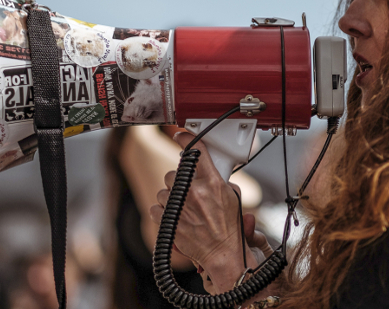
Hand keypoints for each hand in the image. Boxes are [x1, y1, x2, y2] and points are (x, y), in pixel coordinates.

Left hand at [149, 132, 253, 290]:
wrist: (222, 253)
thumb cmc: (229, 229)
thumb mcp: (232, 197)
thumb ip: (219, 180)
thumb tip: (208, 170)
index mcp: (212, 183)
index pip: (196, 151)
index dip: (186, 139)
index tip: (180, 135)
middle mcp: (194, 192)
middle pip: (174, 173)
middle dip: (179, 180)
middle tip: (188, 190)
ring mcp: (179, 207)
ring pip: (164, 191)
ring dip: (171, 198)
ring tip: (184, 208)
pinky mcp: (168, 221)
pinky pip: (155, 208)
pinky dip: (162, 212)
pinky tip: (174, 216)